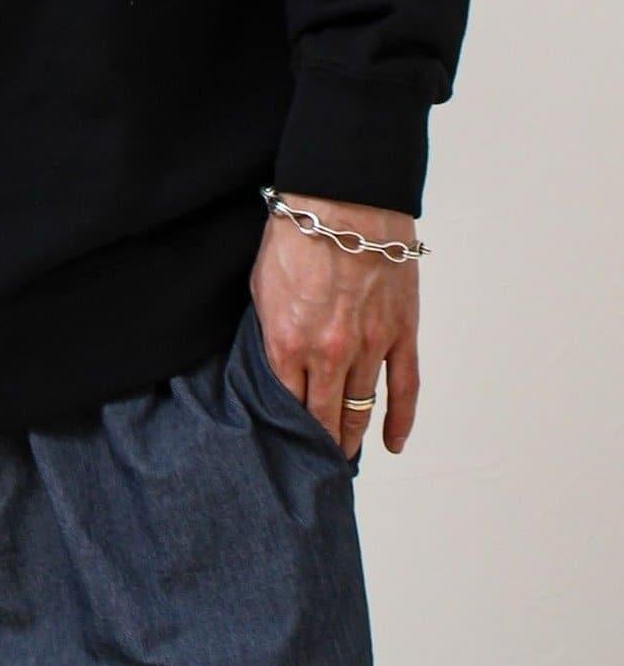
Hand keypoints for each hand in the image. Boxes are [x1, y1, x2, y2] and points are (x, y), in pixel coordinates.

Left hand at [249, 191, 418, 458]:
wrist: (344, 201)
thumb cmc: (297, 234)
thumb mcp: (261, 284)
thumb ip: (268, 328)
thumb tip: (272, 359)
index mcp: (287, 342)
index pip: (285, 403)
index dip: (285, 426)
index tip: (283, 443)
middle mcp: (329, 354)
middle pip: (323, 416)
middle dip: (318, 444)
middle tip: (315, 463)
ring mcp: (369, 347)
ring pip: (360, 407)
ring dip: (352, 435)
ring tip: (344, 456)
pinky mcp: (400, 334)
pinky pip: (404, 389)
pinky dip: (400, 420)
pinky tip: (392, 443)